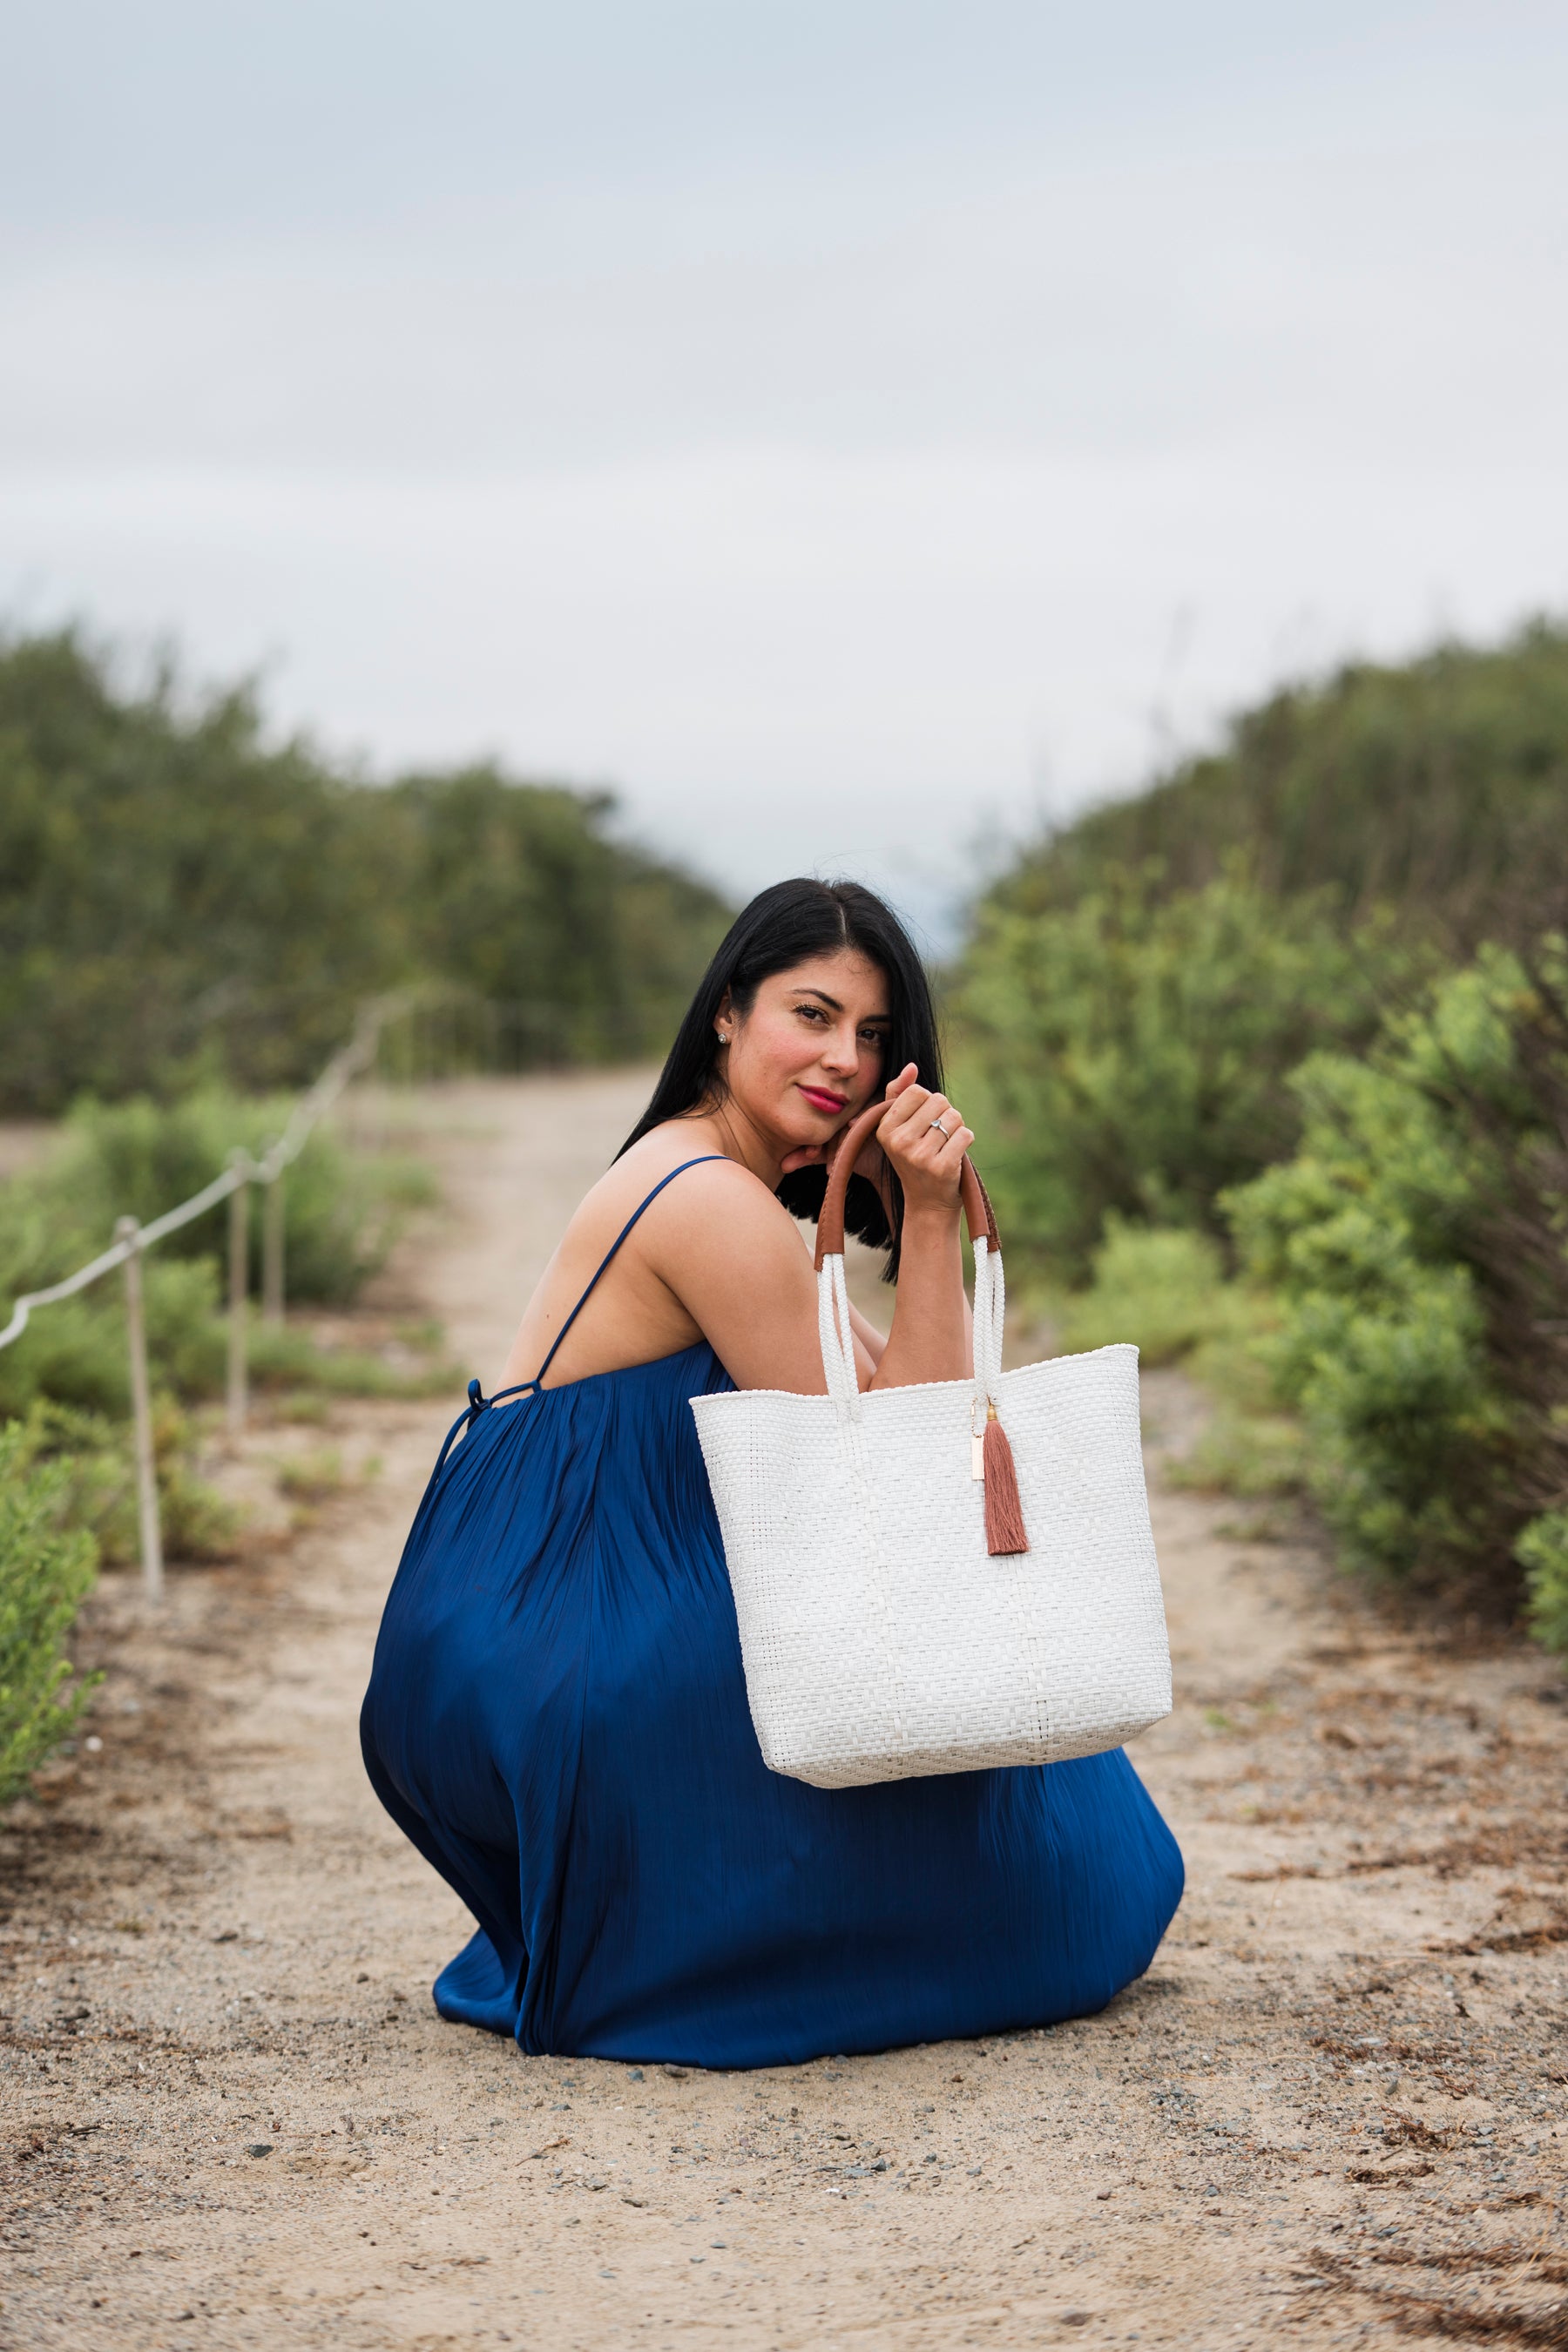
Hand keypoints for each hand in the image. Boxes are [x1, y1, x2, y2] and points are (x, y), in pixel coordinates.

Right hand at [867, 1067, 973, 1213]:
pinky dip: (966, 1140)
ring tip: (945, 1146)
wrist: (927, 1200)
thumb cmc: (915, 1157)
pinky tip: (955, 1154)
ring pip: (954, 1117)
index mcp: (885, 1128)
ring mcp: (919, 1156)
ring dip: (956, 1128)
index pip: (917, 1092)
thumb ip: (900, 1094)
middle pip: (938, 1101)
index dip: (928, 1103)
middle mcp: (899, 1141)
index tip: (923, 1123)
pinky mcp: (942, 1166)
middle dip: (944, 1114)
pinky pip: (966, 1134)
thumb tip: (911, 1066)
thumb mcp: (900, 1128)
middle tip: (937, 1136)